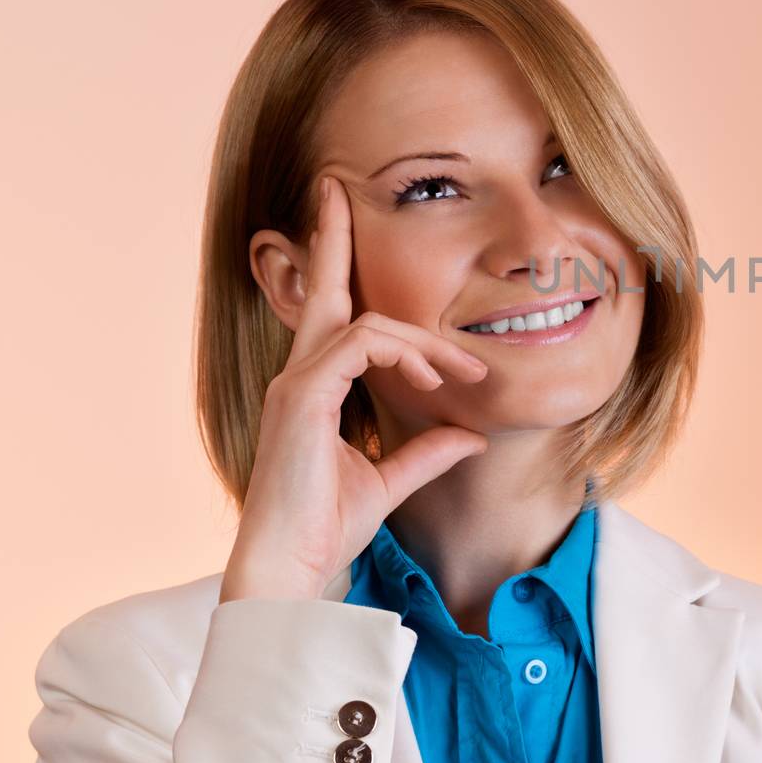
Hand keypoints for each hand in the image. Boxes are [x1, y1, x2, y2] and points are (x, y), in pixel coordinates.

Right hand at [219, 174, 489, 602]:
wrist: (291, 573)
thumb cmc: (325, 530)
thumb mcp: (389, 482)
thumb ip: (427, 452)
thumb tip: (471, 433)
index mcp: (314, 389)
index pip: (329, 316)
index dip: (334, 265)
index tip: (341, 220)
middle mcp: (299, 377)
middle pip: (322, 290)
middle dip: (332, 236)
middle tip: (341, 189)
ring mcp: (296, 385)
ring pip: (366, 324)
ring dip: (423, 341)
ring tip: (462, 370)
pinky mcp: (304, 399)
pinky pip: (360, 347)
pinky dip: (403, 355)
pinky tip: (432, 378)